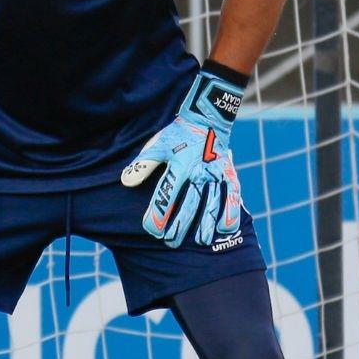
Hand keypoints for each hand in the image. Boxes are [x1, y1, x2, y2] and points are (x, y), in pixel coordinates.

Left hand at [121, 66, 244, 247]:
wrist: (207, 116)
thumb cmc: (178, 134)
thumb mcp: (157, 145)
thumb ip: (143, 164)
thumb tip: (126, 182)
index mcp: (179, 165)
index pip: (166, 194)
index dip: (158, 214)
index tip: (152, 229)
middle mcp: (198, 171)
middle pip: (189, 204)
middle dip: (180, 226)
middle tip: (170, 242)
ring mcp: (216, 173)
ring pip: (213, 204)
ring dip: (206, 224)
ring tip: (199, 241)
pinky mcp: (229, 173)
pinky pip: (233, 196)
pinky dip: (230, 213)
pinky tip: (224, 229)